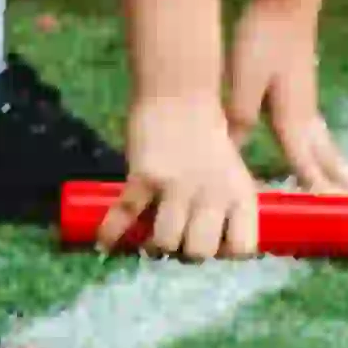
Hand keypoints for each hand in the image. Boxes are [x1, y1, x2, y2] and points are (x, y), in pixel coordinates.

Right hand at [113, 98, 274, 258]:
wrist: (180, 94)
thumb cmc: (207, 137)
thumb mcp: (232, 172)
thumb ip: (226, 207)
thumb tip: (212, 246)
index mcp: (240, 193)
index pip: (242, 248)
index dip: (226, 253)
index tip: (215, 245)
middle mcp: (213, 193)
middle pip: (199, 252)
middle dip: (186, 252)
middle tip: (178, 239)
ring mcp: (177, 185)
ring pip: (164, 242)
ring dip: (154, 244)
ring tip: (150, 234)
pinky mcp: (144, 176)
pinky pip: (125, 216)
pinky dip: (112, 232)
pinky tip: (105, 242)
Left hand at [219, 1, 347, 193]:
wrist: (286, 3)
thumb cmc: (263, 40)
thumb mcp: (242, 83)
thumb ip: (239, 121)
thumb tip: (228, 158)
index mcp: (292, 122)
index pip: (308, 169)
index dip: (319, 195)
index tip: (331, 218)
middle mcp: (306, 119)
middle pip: (329, 162)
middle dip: (347, 187)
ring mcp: (309, 106)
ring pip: (329, 148)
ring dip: (342, 170)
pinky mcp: (305, 96)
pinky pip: (320, 136)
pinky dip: (327, 153)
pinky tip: (323, 154)